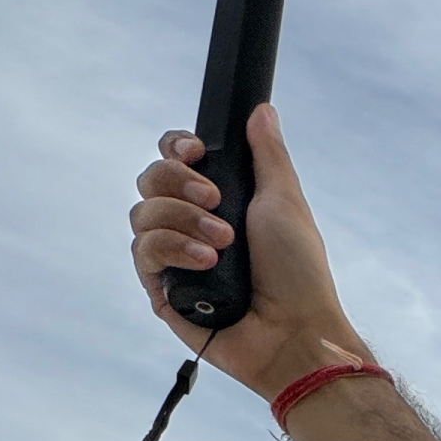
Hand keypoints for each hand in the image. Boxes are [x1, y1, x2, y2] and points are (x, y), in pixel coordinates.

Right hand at [128, 103, 370, 398]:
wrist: (295, 329)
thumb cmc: (298, 271)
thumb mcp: (285, 200)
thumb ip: (267, 153)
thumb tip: (262, 111)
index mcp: (218, 200)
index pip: (174, 159)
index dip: (176, 148)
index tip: (196, 151)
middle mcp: (190, 225)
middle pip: (150, 179)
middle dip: (179, 183)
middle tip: (216, 202)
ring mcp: (173, 257)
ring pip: (141, 214)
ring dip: (182, 221)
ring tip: (222, 244)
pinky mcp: (162, 289)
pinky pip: (142, 252)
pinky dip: (172, 249)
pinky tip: (206, 262)